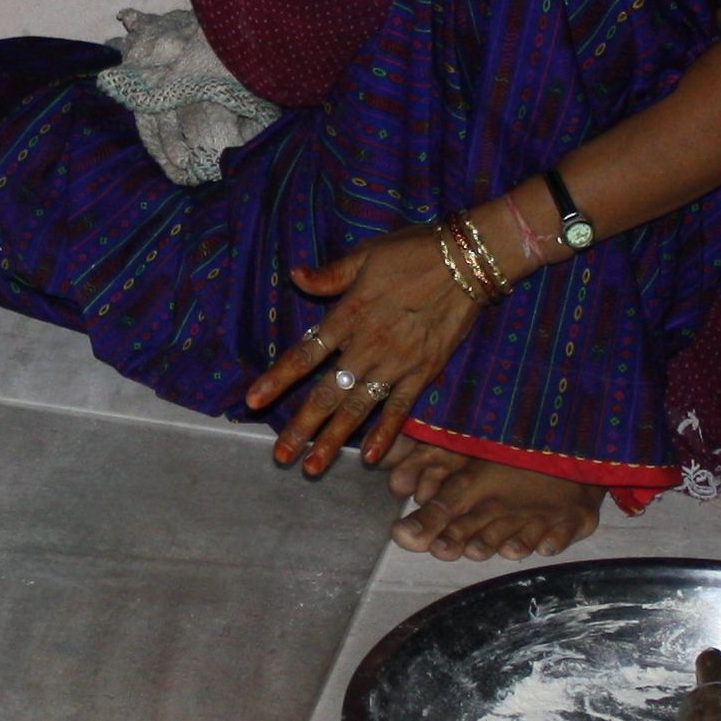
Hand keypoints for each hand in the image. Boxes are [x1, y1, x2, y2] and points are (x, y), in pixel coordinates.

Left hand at [242, 227, 481, 478]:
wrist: (468, 260)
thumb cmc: (413, 252)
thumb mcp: (365, 256)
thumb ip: (330, 275)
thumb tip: (295, 276)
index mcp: (347, 316)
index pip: (304, 354)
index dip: (278, 379)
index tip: (252, 401)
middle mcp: (366, 346)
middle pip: (327, 393)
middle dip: (301, 427)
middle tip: (280, 456)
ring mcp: (395, 363)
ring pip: (358, 409)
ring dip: (334, 440)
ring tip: (312, 468)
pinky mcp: (423, 372)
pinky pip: (400, 409)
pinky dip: (385, 434)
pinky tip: (370, 458)